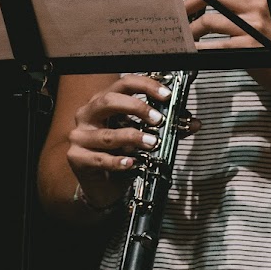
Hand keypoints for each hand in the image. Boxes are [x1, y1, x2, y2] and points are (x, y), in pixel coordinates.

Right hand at [68, 74, 199, 208]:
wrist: (102, 184)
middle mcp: (88, 114)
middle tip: (158, 119)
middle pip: (109, 101)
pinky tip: (131, 163)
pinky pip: (100, 158)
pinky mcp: (77, 158)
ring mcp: (80, 136)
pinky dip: (118, 161)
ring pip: (108, 134)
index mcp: (103, 101)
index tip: (166, 95)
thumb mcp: (142, 136)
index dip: (146, 86)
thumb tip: (193, 123)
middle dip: (137, 107)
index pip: (124, 84)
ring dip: (133, 137)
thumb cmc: (121, 153)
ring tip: (152, 143)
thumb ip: (166, 128)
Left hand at [184, 0, 270, 98]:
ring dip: (191, 28)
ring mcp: (254, 25)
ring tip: (186, 35)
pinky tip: (194, 50)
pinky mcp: (250, 46)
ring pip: (209, 19)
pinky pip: (216, 44)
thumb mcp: (263, 10)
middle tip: (177, 13)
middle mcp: (257, 3)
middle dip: (187, 3)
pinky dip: (201, 48)